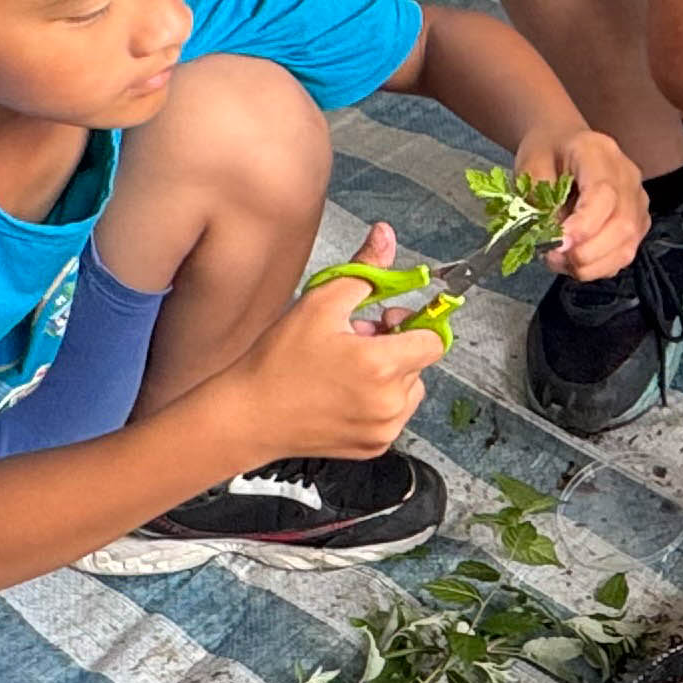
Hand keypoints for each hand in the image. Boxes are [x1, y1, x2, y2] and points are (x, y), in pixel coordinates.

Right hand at [215, 224, 444, 457]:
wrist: (249, 416)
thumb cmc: (277, 362)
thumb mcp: (319, 303)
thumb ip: (364, 270)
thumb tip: (385, 236)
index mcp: (381, 365)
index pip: (433, 339)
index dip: (411, 322)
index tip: (385, 317)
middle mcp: (389, 402)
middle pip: (418, 361)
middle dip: (392, 345)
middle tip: (351, 341)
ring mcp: (384, 428)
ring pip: (409, 388)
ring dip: (389, 374)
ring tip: (346, 368)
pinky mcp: (375, 446)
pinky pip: (394, 414)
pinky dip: (378, 400)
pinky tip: (343, 392)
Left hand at [526, 126, 648, 282]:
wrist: (563, 143)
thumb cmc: (546, 153)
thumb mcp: (530, 167)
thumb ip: (540, 202)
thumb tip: (553, 240)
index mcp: (599, 153)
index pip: (604, 194)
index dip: (584, 225)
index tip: (558, 243)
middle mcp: (628, 177)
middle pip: (622, 224)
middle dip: (587, 252)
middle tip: (553, 256)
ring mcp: (637, 201)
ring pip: (627, 246)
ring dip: (591, 265)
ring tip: (559, 261)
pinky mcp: (638, 223)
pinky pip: (623, 255)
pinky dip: (597, 267)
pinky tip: (573, 260)